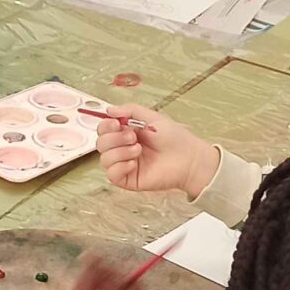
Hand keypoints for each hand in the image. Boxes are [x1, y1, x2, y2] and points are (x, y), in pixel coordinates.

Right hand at [96, 105, 221, 196]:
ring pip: (104, 159)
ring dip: (120, 151)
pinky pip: (111, 174)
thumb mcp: (151, 117)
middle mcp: (123, 148)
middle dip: (114, 138)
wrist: (188, 158)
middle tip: (133, 136)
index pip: (103, 129)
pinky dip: (120, 166)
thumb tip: (109, 110)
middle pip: (101, 143)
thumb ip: (129, 110)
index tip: (116, 123)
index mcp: (126, 132)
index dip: (105, 126)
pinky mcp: (128, 179)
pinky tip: (134, 162)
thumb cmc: (175, 139)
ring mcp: (125, 164)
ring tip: (138, 149)